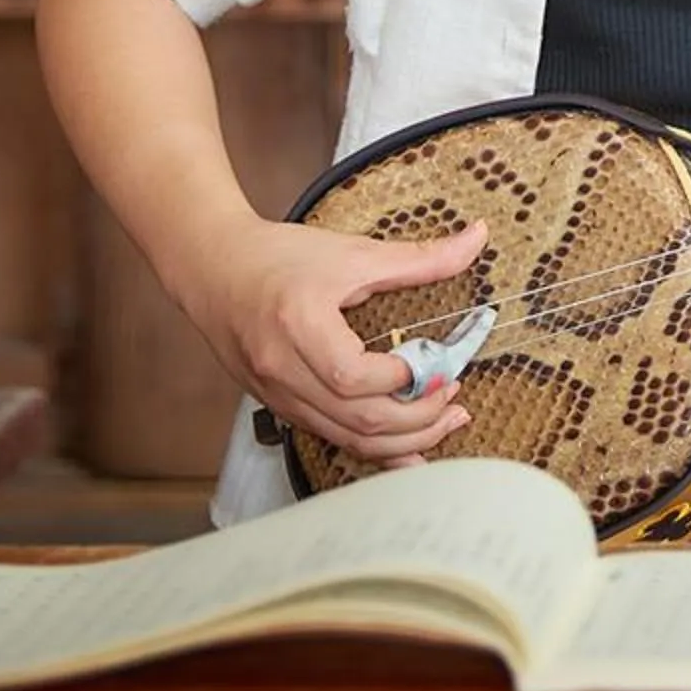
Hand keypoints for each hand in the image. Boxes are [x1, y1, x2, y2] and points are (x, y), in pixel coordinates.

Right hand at [175, 216, 488, 465]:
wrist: (212, 268)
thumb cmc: (278, 257)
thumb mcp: (353, 252)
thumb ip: (420, 258)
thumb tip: (477, 239)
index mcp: (299, 327)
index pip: (354, 377)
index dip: (405, 379)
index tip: (441, 365)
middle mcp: (282, 370)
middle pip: (355, 419)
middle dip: (416, 420)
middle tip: (454, 400)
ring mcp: (277, 394)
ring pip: (344, 438)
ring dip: (400, 442)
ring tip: (443, 424)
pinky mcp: (278, 405)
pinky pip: (329, 437)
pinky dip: (370, 447)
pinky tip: (405, 451)